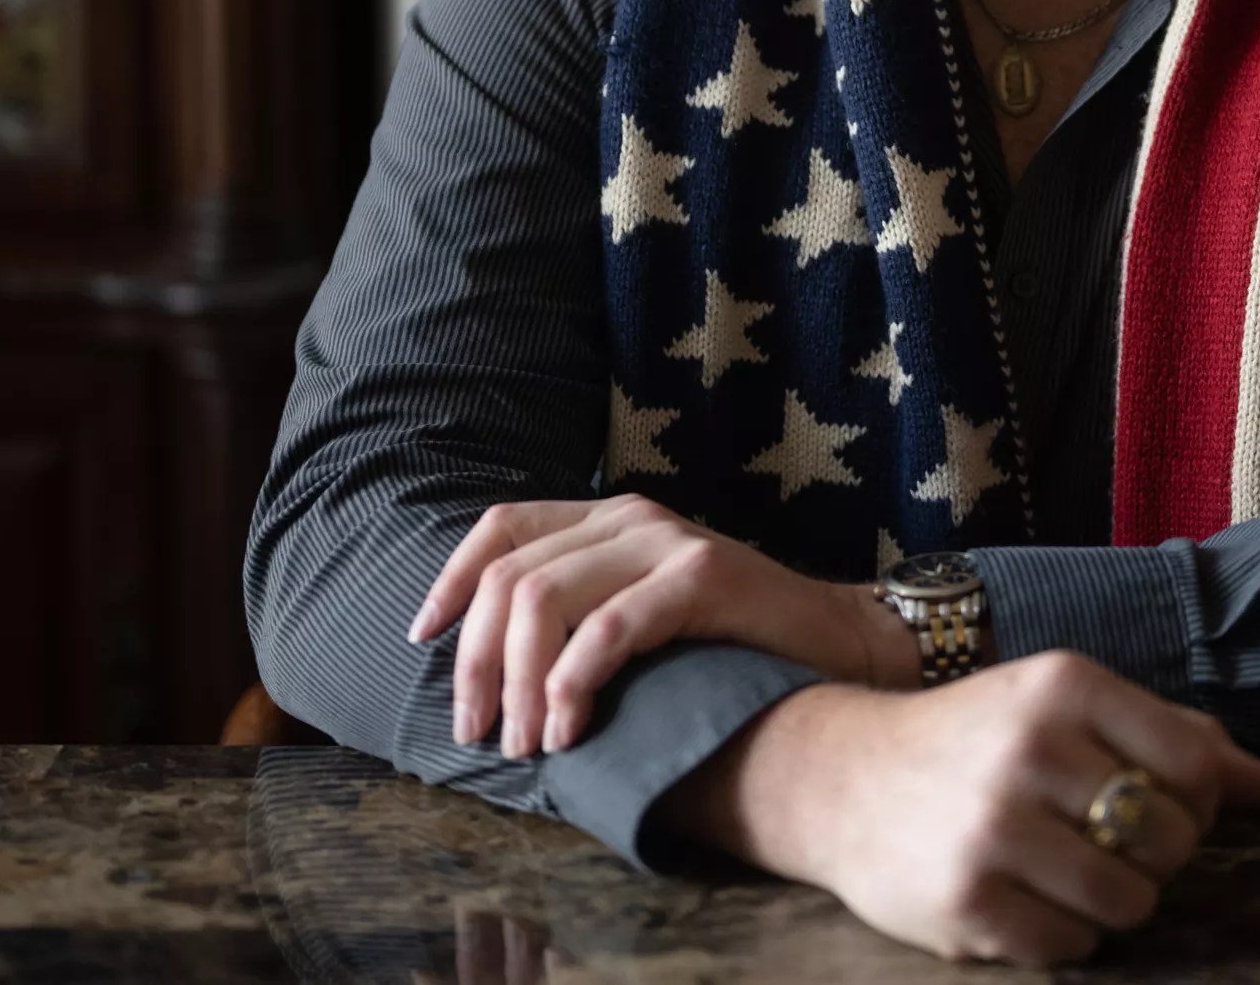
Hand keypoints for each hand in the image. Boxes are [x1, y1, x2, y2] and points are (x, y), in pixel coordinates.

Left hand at [407, 493, 916, 756]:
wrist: (838, 641)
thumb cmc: (733, 643)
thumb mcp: (642, 614)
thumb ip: (583, 615)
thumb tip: (491, 673)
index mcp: (606, 518)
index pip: (502, 527)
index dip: (452, 581)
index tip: (422, 640)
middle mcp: (630, 516)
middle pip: (512, 576)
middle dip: (482, 662)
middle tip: (483, 733)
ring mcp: (666, 541)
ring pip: (546, 599)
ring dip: (522, 682)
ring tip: (528, 744)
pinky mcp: (701, 576)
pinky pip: (608, 626)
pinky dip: (574, 682)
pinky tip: (570, 729)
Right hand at [663, 652, 1259, 966]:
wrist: (841, 779)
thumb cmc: (976, 738)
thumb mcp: (1064, 706)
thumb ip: (1171, 736)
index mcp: (1063, 685)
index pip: (1197, 762)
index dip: (1197, 798)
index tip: (1158, 799)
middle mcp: (1030, 750)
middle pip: (1170, 837)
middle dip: (1156, 851)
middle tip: (1108, 839)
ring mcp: (994, 830)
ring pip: (1131, 900)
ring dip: (1114, 898)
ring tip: (1067, 870)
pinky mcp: (966, 903)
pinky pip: (1074, 943)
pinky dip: (1065, 931)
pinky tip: (1027, 897)